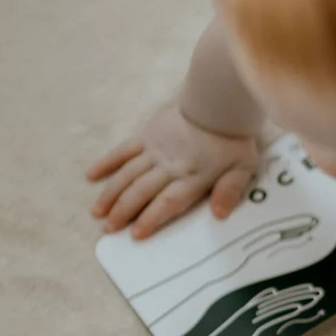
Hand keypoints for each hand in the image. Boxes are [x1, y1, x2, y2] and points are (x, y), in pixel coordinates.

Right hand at [87, 100, 258, 238]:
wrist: (218, 100)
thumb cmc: (233, 138)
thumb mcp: (243, 168)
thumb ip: (230, 191)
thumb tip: (219, 215)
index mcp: (191, 177)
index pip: (167, 203)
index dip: (150, 219)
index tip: (135, 234)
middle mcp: (169, 166)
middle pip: (141, 192)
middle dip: (123, 212)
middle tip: (109, 229)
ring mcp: (154, 150)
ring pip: (127, 175)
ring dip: (111, 194)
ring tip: (97, 212)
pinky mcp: (146, 134)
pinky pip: (123, 150)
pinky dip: (107, 163)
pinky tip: (92, 175)